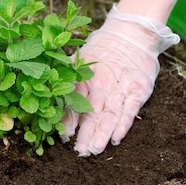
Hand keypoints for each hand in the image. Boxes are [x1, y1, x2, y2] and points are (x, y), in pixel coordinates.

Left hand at [61, 5, 178, 155]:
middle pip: (91, 112)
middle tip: (79, 152)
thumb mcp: (81, 58)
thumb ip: (68, 77)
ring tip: (94, 150)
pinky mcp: (137, 90)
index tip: (62, 137)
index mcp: (85, 77)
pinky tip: (116, 138)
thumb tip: (48, 93)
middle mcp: (102, 84)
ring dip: (102, 133)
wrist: (132, 33)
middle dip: (84, 134)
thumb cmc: (103, 48)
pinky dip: (123, 125)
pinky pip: (130, 110)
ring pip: (110, 114)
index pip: (74, 101)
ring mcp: (121, 88)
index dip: (68, 120)